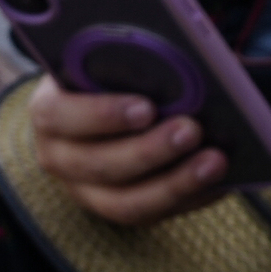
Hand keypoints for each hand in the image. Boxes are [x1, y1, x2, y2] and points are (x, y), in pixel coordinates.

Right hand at [27, 78, 236, 227]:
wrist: (103, 103)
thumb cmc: (111, 71)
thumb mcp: (110, 58)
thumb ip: (131, 60)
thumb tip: (181, 62)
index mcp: (50, 109)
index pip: (59, 115)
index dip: (102, 114)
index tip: (147, 108)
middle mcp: (59, 156)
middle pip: (98, 165)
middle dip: (150, 150)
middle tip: (192, 130)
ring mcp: (85, 190)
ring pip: (125, 202)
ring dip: (175, 183)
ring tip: (216, 161)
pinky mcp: (116, 207)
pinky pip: (152, 214)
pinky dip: (189, 199)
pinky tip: (220, 182)